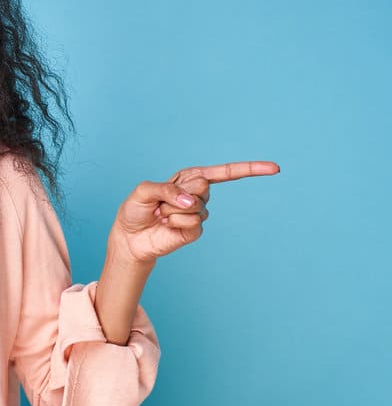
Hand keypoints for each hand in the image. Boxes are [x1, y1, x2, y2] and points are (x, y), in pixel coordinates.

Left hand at [110, 161, 280, 263]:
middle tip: (162, 202)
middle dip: (177, 193)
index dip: (250, 169)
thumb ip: (166, 189)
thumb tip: (191, 201)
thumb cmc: (136, 209)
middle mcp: (198, 194)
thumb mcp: (145, 190)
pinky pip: (192, 221)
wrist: (130, 236)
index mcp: (190, 178)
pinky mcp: (195, 230)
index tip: (275, 168)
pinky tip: (166, 224)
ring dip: (172, 210)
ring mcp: (199, 213)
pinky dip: (175, 222)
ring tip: (162, 215)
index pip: (224, 172)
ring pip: (194, 205)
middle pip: (202, 186)